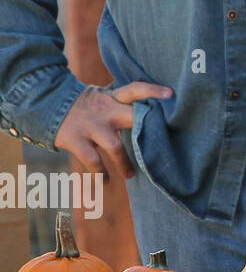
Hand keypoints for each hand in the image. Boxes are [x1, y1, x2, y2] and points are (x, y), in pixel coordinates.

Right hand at [53, 81, 172, 179]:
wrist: (49, 104)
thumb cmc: (88, 105)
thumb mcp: (106, 97)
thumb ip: (124, 104)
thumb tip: (153, 114)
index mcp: (114, 97)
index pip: (135, 89)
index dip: (152, 91)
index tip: (170, 94)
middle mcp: (105, 110)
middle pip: (131, 117)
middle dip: (147, 130)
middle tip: (162, 145)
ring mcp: (91, 126)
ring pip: (115, 147)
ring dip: (125, 163)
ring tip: (131, 175)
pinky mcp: (76, 140)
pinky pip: (92, 161)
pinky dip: (100, 174)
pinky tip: (104, 182)